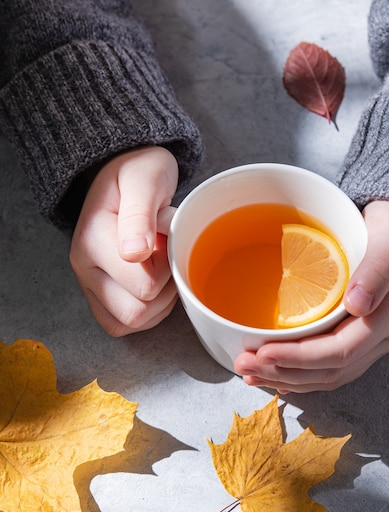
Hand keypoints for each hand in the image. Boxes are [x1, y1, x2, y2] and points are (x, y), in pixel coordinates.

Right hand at [70, 146, 178, 335]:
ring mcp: (89, 284)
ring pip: (131, 323)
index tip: (167, 239)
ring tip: (161, 267)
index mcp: (93, 240)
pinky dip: (149, 312)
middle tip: (166, 255)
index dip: (168, 269)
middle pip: (136, 312)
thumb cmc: (138, 174)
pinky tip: (156, 284)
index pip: (145, 286)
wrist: (125, 172)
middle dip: (164, 289)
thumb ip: (140, 215)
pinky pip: (126, 324)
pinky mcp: (98, 296)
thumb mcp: (145, 180)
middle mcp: (84, 267)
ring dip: (158, 304)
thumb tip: (134, 253)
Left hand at [234, 200, 388, 391]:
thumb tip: (357, 303)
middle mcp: (385, 337)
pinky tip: (276, 372)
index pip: (340, 352)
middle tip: (244, 365)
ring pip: (329, 376)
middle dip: (285, 371)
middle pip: (331, 371)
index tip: (263, 353)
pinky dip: (301, 374)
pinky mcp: (363, 340)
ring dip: (288, 378)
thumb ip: (379, 266)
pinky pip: (331, 368)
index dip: (299, 358)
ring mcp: (375, 342)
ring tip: (251, 373)